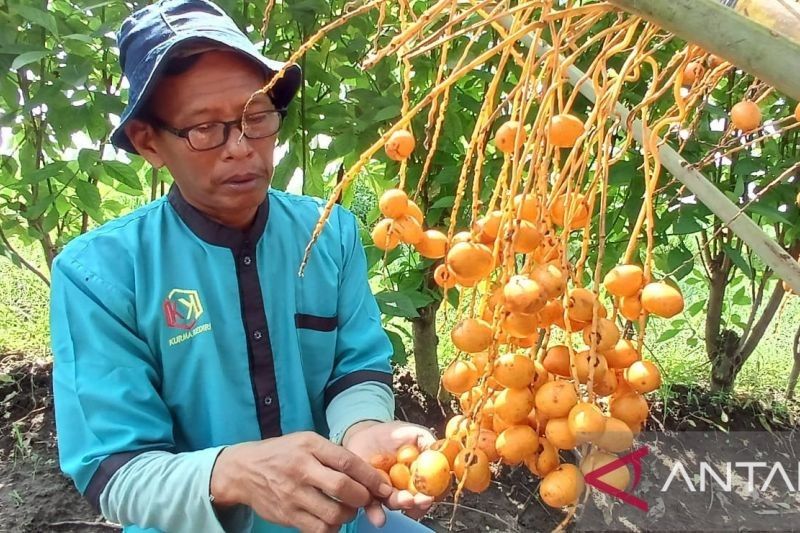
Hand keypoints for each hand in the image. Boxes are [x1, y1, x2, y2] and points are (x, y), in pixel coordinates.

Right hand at [210, 431, 392, 532]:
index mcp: (310, 446)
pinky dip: (331, 528)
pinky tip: (331, 519)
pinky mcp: (287, 516)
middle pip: (342, 487)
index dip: (370, 476)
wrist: (244, 470)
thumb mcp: (306, 442)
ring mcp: (292, 494)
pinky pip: (318, 529)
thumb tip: (367, 473)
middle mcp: (301, 469)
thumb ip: (333, 454)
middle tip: (365, 499)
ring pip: (333, 513)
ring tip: (347, 509)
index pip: (347, 461)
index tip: (384, 487)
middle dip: (362, 497)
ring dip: (348, 515)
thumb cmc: (282, 453)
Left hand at [342, 420, 437, 520]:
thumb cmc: (393, 435)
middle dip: (418, 503)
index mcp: (421, 476)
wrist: (366, 434)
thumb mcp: (415, 433)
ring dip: (399, 504)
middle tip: (419, 500)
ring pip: (395, 503)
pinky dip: (375, 512)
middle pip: (415, 501)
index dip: (435, 493)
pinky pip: (373, 506)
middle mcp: (407, 489)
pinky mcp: (370, 495)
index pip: (432, 489)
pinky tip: (377, 515)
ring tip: (402, 501)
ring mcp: (388, 493)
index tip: (433, 494)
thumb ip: (428, 442)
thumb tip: (441, 452)